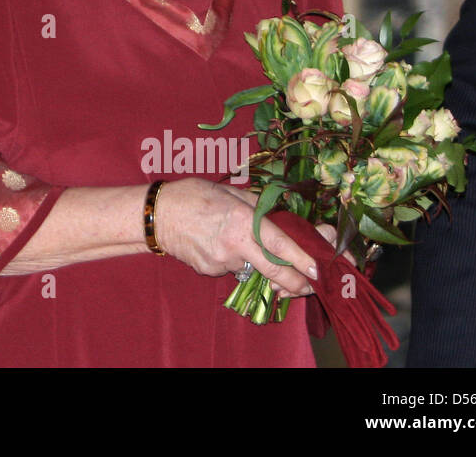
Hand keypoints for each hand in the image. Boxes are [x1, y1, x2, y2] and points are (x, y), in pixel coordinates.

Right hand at [153, 178, 321, 298]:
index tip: (319, 271)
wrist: (156, 215)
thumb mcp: (231, 192)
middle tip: (309, 283)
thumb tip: (286, 219)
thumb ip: (260, 207)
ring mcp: (221, 262)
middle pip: (275, 272)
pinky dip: (234, 260)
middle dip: (297, 283)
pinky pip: (232, 268)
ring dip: (257, 262)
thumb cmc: (194, 195)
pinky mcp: (210, 271)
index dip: (303, 260)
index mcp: (242, 221)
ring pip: (252, 268)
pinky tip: (219, 243)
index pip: (280, 246)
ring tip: (237, 239)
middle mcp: (234, 245)